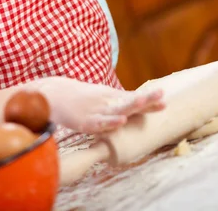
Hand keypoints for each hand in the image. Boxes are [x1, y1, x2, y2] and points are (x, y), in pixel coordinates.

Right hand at [28, 77, 164, 133]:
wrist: (54, 95)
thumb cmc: (82, 98)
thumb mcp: (103, 96)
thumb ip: (120, 101)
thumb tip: (142, 105)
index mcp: (111, 97)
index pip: (133, 98)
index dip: (148, 100)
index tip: (164, 98)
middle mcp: (106, 103)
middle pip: (129, 101)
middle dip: (145, 99)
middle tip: (161, 95)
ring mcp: (96, 111)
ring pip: (116, 110)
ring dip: (130, 107)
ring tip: (141, 103)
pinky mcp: (84, 122)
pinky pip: (99, 123)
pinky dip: (110, 122)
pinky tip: (120, 121)